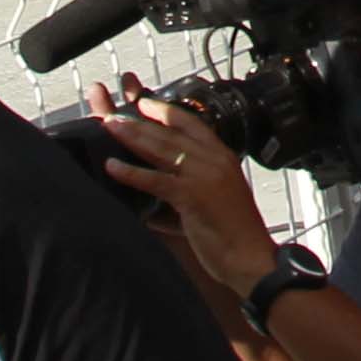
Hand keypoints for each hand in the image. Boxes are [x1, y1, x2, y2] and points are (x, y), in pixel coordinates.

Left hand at [87, 84, 279, 294]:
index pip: (192, 124)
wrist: (251, 257)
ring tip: (109, 127)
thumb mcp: (219, 198)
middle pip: (171, 133)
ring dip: (131, 136)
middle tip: (114, 114)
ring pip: (162, 150)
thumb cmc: (236, 233)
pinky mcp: (193, 196)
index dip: (166, 112)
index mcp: (223, 157)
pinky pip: (156, 180)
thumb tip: (160, 191)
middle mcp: (215, 160)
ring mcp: (204, 176)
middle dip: (139, 122)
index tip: (144, 103)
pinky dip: (131, 173)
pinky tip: (113, 167)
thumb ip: (193, 187)